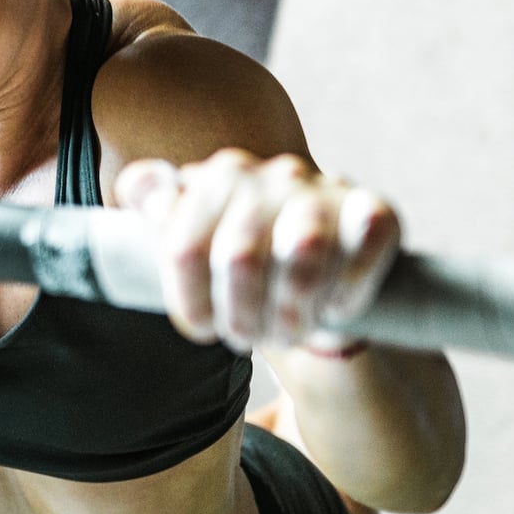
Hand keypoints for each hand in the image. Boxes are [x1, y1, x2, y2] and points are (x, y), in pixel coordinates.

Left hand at [112, 149, 399, 353]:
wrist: (322, 262)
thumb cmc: (247, 255)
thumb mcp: (196, 237)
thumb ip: (160, 209)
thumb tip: (139, 186)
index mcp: (219, 178)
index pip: (183, 250)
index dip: (191, 304)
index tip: (203, 329)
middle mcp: (271, 174)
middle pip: (240, 258)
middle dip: (242, 317)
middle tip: (248, 339)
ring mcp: (324, 190)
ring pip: (303, 254)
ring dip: (292, 313)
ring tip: (288, 332)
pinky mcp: (375, 211)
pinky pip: (364, 246)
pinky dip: (347, 292)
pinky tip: (335, 310)